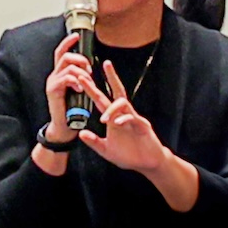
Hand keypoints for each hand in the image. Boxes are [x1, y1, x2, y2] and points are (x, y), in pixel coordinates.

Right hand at [42, 32, 98, 137]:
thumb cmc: (73, 111)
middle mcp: (54, 76)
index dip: (68, 42)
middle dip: (81, 60)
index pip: (61, 52)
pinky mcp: (53, 91)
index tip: (76, 36)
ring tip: (87, 83)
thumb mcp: (77, 90)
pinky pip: (66, 78)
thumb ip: (79, 78)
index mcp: (59, 74)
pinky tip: (80, 89)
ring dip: (81, 73)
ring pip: (68, 67)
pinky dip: (76, 81)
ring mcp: (52, 83)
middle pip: (65, 56)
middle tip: (89, 71)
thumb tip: (88, 68)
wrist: (64, 127)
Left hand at [76, 59, 170, 173]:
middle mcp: (123, 114)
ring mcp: (134, 118)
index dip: (92, 89)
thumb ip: (94, 142)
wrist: (146, 164)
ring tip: (104, 120)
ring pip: (123, 104)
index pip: (101, 100)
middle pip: (117, 91)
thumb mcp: (106, 150)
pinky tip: (117, 124)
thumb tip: (80, 134)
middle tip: (106, 63)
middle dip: (112, 77)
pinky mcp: (143, 126)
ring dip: (112, 109)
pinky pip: (133, 118)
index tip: (82, 78)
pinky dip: (124, 119)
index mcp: (113, 119)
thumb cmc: (128, 155)